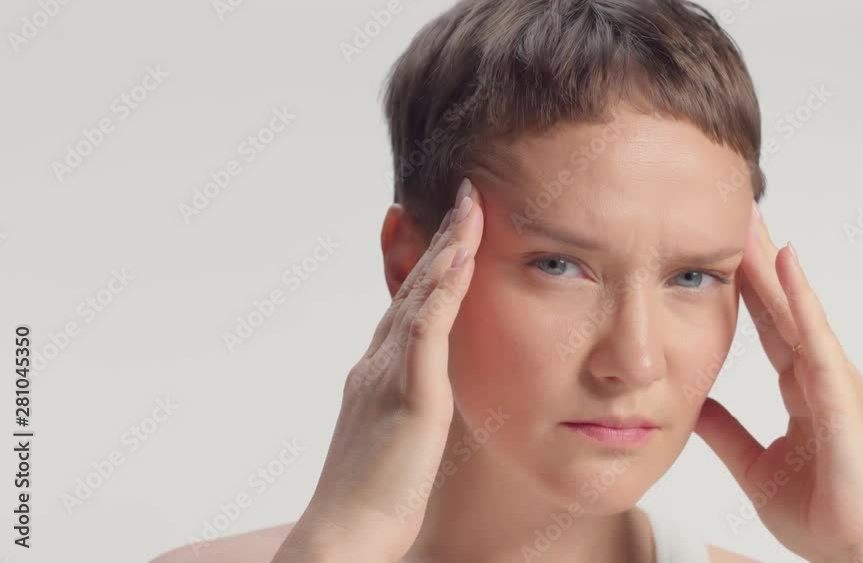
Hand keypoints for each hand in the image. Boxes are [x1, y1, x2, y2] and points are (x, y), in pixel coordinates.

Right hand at [272, 179, 483, 562]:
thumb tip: (426, 388)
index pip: (408, 303)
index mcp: (378, 370)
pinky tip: (463, 256)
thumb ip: (408, 400)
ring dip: (448, 246)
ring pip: (421, 295)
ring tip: (471, 204)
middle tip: (464, 194)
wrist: (345, 532)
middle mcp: (379, 360)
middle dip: (441, 236)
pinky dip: (445, 289)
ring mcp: (390, 373)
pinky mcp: (408, 394)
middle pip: (413, 285)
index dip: (431, 263)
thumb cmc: (373, 494)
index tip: (453, 228)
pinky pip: (428, 330)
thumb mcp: (396, 433)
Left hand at [694, 201, 862, 562]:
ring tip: (753, 219)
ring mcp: (832, 379)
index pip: (769, 324)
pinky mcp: (838, 393)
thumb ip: (724, 431)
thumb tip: (691, 404)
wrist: (850, 549)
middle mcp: (819, 373)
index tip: (721, 248)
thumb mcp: (752, 462)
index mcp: (801, 387)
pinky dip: (799, 299)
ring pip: (797, 309)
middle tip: (736, 210)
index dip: (746, 286)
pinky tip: (785, 264)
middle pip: (782, 304)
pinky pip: (814, 337)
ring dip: (775, 263)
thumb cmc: (817, 510)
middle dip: (758, 259)